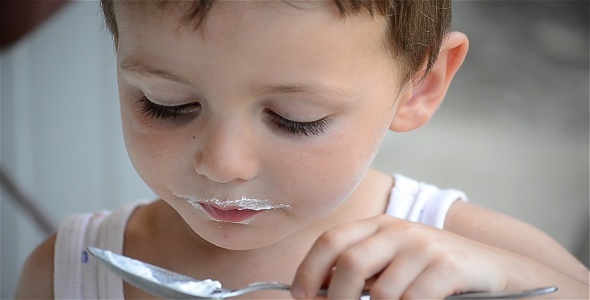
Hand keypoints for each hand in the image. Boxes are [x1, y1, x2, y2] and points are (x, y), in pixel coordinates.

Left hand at [291, 215, 510, 298]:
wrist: (498, 271)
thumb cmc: (436, 272)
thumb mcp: (395, 263)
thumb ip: (362, 271)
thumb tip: (319, 291)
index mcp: (379, 225)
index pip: (331, 240)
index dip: (308, 269)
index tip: (299, 295)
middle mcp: (399, 229)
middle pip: (350, 264)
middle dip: (338, 298)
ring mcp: (425, 246)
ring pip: (382, 292)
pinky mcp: (448, 266)